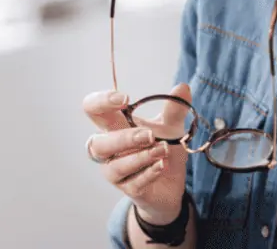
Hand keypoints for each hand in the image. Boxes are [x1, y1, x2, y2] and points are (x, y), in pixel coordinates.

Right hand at [83, 84, 191, 223]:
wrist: (171, 183)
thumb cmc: (162, 150)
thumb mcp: (171, 127)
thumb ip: (175, 109)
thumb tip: (182, 87)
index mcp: (115, 127)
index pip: (93, 111)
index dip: (101, 102)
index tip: (125, 99)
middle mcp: (110, 151)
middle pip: (97, 144)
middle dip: (124, 139)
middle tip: (150, 135)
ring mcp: (117, 172)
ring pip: (114, 167)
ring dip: (140, 157)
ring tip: (163, 150)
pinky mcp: (129, 190)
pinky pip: (133, 184)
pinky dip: (149, 173)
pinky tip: (161, 166)